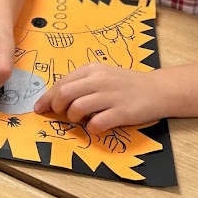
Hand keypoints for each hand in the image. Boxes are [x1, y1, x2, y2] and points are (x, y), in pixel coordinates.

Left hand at [33, 62, 168, 131]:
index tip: (39, 108)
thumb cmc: (126, 84)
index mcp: (92, 69)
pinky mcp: (122, 112)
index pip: (62, 82)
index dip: (47, 97)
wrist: (158, 90)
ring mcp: (111, 96)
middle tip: (60, 114)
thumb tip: (57, 98)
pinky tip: (96, 126)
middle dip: (56, 107)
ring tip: (80, 120)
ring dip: (73, 118)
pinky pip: (96, 123)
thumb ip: (82, 83)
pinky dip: (90, 127)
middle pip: (65, 93)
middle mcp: (100, 80)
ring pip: (77, 107)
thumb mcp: (103, 75)